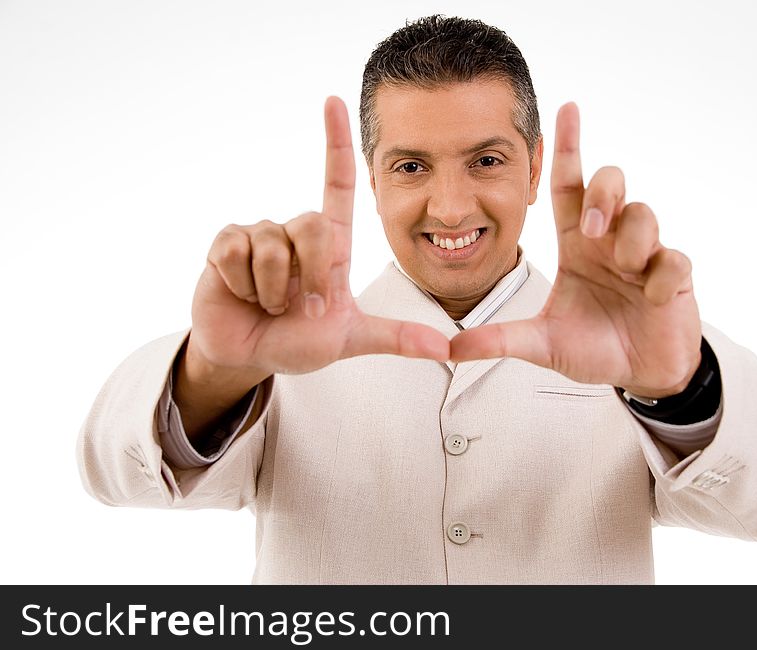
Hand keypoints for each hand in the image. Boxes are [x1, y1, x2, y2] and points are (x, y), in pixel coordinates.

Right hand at [186, 97, 448, 388]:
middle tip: (303, 308)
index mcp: (330, 244)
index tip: (334, 100)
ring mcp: (260, 235)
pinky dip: (243, 285)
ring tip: (270, 303)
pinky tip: (242, 294)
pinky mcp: (225, 244)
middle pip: (312, 224)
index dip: (336, 143)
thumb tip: (445, 349)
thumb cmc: (298, 339)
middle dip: (312, 278)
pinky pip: (237, 252)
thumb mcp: (351, 338)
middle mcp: (295, 231)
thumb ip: (395, 337)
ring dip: (274, 291)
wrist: (250, 355)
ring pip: (272, 246)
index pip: (337, 183)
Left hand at [450, 103, 701, 397]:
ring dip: (633, 241)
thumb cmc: (591, 349)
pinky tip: (653, 299)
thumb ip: (499, 339)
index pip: (568, 186)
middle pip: (610, 182)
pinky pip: (673, 259)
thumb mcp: (541, 343)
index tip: (566, 107)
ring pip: (644, 214)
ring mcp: (645, 255)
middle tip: (593, 231)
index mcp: (575, 244)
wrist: (638, 376)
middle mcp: (609, 240)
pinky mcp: (676, 276)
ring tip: (627, 272)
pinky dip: (661, 279)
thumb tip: (449, 348)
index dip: (567, 147)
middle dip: (604, 195)